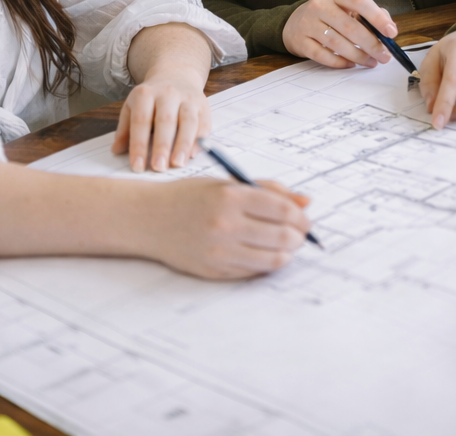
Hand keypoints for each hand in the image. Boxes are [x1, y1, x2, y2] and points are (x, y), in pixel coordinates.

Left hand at [111, 71, 210, 172]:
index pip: (141, 120)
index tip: (137, 166)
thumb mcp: (133, 107)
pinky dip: (199, 140)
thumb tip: (116, 150)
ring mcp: (188, 98)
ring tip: (177, 164)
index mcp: (146, 94)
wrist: (176, 75)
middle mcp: (168, 93)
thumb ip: (125, 129)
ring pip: (188, 121)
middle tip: (158, 167)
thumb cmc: (152, 99)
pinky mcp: (203, 105)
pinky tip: (192, 155)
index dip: (138, 144)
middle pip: (165, 120)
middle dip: (162, 146)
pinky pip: (203, 124)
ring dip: (183, 144)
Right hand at [141, 178, 311, 278]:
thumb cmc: (189, 197)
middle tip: (299, 234)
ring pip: (273, 259)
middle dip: (299, 237)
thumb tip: (306, 201)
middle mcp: (226, 224)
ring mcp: (220, 250)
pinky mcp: (215, 270)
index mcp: (230, 196)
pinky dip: (266, 264)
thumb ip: (267, 190)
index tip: (304, 218)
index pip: (282, 210)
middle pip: (282, 237)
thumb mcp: (226, 183)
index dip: (300, 216)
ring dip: (287, 253)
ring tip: (285, 245)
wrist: (149, 219)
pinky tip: (263, 253)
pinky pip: (254, 271)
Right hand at [282, 0, 396, 68]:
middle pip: (349, 26)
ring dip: (358, 55)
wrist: (294, 23)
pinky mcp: (300, 42)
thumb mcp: (344, 7)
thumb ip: (367, 15)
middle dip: (371, 44)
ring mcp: (308, 24)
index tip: (391, 32)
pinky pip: (323, 56)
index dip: (377, 17)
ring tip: (371, 61)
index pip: (358, 0)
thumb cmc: (327, 15)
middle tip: (384, 55)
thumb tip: (389, 28)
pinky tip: (351, 64)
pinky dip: (340, 62)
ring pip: (337, 43)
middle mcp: (319, 6)